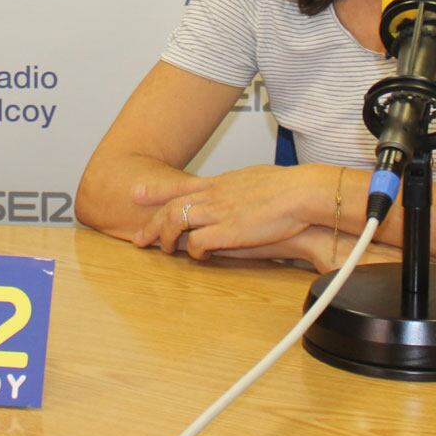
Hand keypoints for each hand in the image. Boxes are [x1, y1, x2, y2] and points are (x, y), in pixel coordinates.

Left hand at [130, 164, 320, 259]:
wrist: (299, 192)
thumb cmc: (285, 186)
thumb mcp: (254, 178)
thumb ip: (238, 186)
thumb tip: (237, 189)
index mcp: (219, 182)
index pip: (178, 185)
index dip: (154, 190)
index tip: (135, 193)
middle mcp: (212, 195)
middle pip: (170, 208)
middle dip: (151, 225)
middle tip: (139, 239)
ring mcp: (217, 212)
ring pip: (175, 223)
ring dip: (165, 238)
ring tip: (164, 250)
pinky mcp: (226, 232)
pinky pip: (197, 243)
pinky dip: (193, 252)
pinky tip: (198, 257)